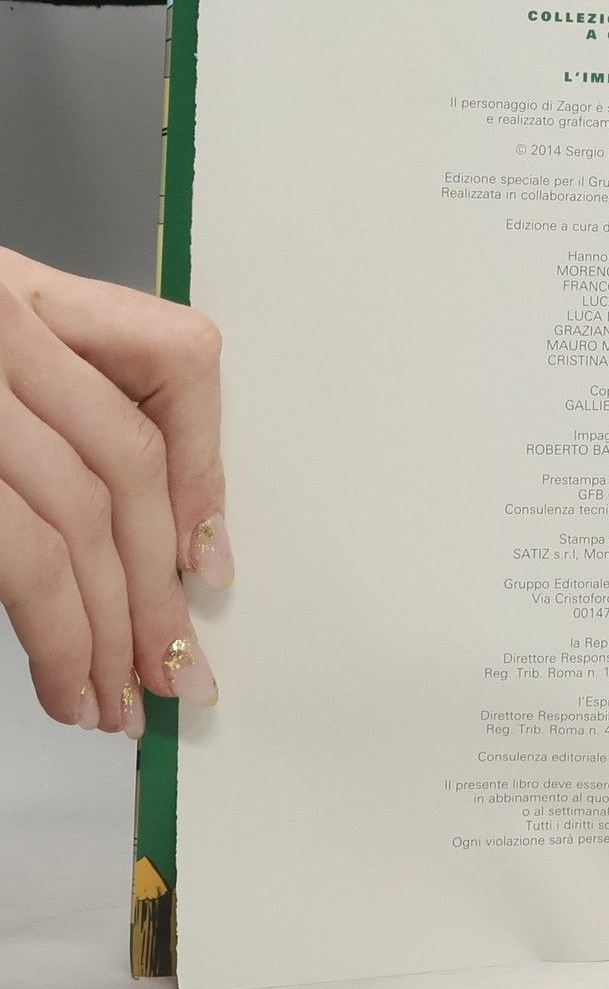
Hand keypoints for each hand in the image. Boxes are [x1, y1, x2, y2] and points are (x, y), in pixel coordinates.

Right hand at [0, 249, 229, 737]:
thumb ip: (43, 411)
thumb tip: (163, 542)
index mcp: (15, 286)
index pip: (178, 356)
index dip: (206, 469)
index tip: (210, 562)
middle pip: (127, 461)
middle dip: (159, 583)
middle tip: (178, 673)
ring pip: (78, 516)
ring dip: (112, 628)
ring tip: (119, 702)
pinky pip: (20, 551)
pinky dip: (57, 631)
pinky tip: (67, 684)